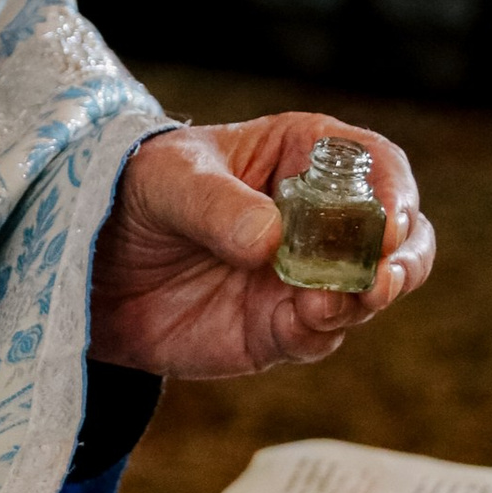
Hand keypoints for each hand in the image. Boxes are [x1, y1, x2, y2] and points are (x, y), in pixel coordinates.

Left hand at [87, 112, 435, 377]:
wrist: (88, 265)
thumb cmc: (136, 193)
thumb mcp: (166, 181)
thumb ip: (216, 206)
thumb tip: (270, 241)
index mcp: (304, 156)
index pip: (373, 164)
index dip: (392, 190)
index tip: (386, 221)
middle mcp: (320, 218)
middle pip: (397, 235)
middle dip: (403, 256)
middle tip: (384, 276)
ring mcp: (305, 277)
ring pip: (368, 292)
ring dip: (365, 298)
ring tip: (336, 300)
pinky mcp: (278, 329)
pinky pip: (318, 335)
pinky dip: (320, 331)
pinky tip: (304, 321)